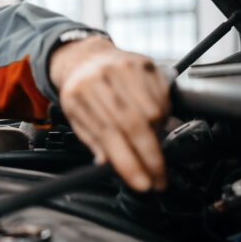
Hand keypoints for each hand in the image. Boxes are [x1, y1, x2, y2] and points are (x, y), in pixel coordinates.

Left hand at [50, 36, 170, 190]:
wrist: (87, 57)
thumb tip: (110, 166)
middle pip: (134, 124)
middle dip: (150, 157)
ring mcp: (124, 68)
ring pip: (153, 112)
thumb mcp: (77, 116)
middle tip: (159, 178)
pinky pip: (162, 98)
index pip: (108, 134)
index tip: (143, 184)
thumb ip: (94, 140)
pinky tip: (153, 119)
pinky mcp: (143, 63)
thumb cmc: (82, 92)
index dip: (128, 162)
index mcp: (79, 95)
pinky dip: (163, 115)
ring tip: (150, 142)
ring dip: (157, 135)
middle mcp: (101, 78)